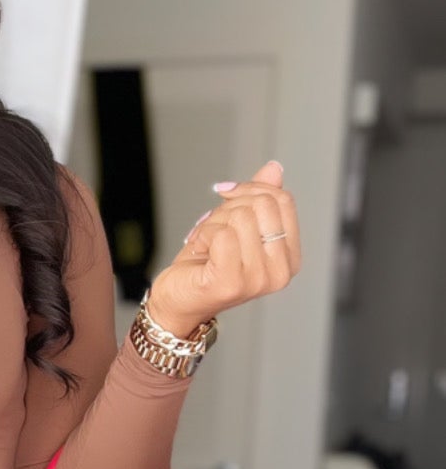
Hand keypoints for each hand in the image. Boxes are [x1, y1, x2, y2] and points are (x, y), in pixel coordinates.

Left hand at [145, 160, 300, 339]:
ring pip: (241, 216)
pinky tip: (199, 253)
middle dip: (229, 208)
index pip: (283, 200)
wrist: (179, 299)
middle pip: (263, 204)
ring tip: (206, 245)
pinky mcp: (231, 283)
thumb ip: (259, 199)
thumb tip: (274, 168)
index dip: (250, 189)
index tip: (227, 198)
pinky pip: (222, 234)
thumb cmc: (207, 264)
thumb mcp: (237, 226)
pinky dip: (203, 235)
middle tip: (214, 229)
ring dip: (212, 224)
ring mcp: (258, 280)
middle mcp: (280, 272)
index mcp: (290, 258)